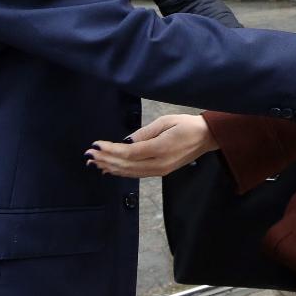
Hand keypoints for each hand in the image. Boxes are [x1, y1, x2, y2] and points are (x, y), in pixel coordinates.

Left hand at [85, 114, 218, 177]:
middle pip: (126, 165)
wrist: (206, 137)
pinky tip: (110, 170)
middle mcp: (159, 164)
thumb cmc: (187, 125)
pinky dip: (122, 172)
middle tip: (89, 155)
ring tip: (95, 163)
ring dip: (111, 168)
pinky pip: (137, 174)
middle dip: (106, 160)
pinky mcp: (161, 172)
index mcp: (160, 149)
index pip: (129, 153)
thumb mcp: (165, 122)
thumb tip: (126, 140)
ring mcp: (160, 170)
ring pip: (130, 172)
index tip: (96, 145)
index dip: (110, 150)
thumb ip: (145, 132)